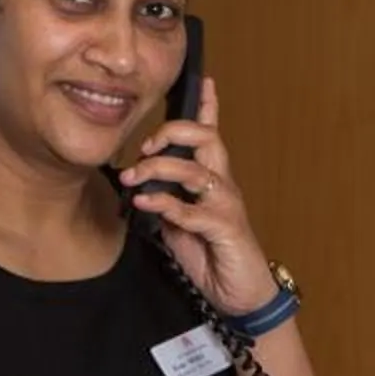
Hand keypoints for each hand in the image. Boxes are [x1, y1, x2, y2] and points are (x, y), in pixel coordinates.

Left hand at [119, 78, 278, 313]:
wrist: (241, 295)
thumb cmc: (212, 257)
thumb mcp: (180, 227)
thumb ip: (167, 204)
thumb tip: (144, 190)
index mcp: (213, 181)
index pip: (212, 135)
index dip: (209, 106)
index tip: (204, 80)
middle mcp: (223, 186)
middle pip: (206, 139)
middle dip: (172, 133)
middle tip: (144, 146)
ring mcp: (226, 206)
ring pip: (197, 170)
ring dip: (159, 169)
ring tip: (133, 178)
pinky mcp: (225, 229)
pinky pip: (193, 210)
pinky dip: (166, 204)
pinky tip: (145, 202)